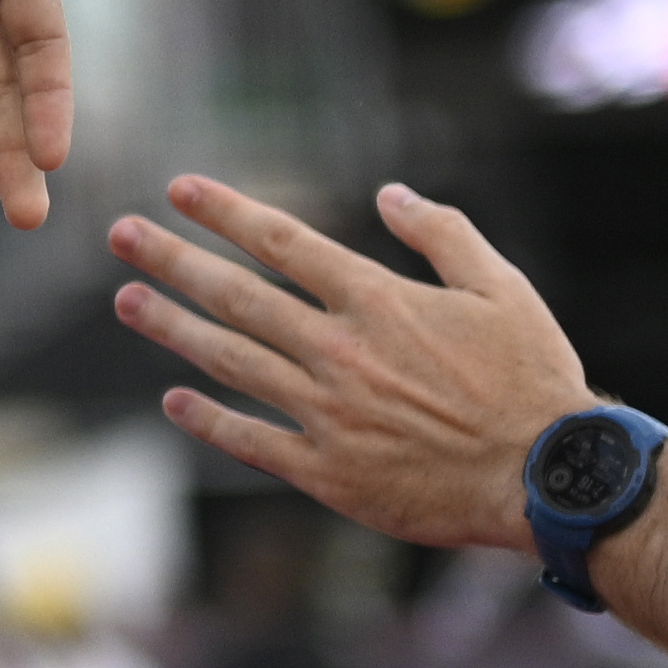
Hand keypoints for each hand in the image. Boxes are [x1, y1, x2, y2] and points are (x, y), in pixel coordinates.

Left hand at [119, 170, 590, 553]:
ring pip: (231, 361)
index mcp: (378, 301)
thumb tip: (390, 194)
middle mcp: (340, 351)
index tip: (178, 189)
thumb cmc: (534, 382)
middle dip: (173, 260)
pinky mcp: (329, 472)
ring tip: (128, 300)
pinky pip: (253, 440)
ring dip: (172, 328)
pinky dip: (209, 420)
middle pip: (237, 296)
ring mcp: (328, 413)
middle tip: (120, 234)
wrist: (548, 478)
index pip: (283, 242)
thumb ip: (444, 234)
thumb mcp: (503, 288)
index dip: (225, 212)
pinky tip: (174, 400)